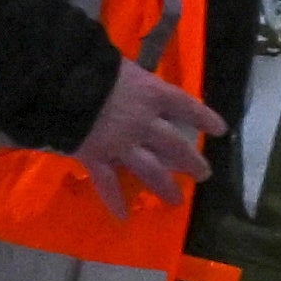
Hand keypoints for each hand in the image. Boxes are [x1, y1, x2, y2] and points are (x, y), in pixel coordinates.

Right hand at [71, 62, 217, 208]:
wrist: (60, 81)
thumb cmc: (91, 64)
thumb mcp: (121, 64)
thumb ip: (132, 78)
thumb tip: (131, 79)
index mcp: (152, 94)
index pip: (186, 106)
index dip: (204, 117)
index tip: (220, 130)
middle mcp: (144, 122)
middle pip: (175, 145)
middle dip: (191, 161)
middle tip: (203, 174)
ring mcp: (121, 144)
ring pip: (150, 170)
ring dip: (164, 186)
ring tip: (177, 201)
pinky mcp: (96, 158)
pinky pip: (108, 184)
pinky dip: (115, 201)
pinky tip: (123, 216)